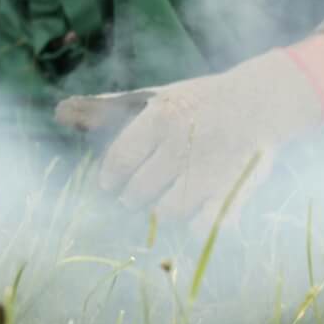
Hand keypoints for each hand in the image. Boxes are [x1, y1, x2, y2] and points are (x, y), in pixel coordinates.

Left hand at [54, 48, 322, 229]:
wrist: (261, 101)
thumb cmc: (201, 100)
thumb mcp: (160, 96)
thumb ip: (116, 106)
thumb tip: (62, 110)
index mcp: (160, 119)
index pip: (119, 161)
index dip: (109, 179)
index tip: (108, 185)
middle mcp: (180, 146)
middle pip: (137, 192)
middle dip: (132, 196)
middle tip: (136, 194)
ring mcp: (207, 172)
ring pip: (164, 212)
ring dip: (159, 209)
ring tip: (165, 198)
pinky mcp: (231, 193)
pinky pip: (201, 228)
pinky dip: (194, 226)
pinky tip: (194, 214)